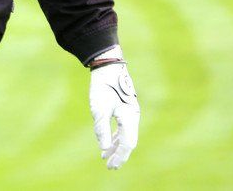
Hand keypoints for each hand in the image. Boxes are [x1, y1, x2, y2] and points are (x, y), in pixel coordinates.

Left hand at [88, 52, 139, 169]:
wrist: (108, 66)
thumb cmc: (103, 86)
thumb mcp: (99, 107)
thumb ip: (101, 128)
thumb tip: (103, 148)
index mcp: (129, 117)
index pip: (127, 143)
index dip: (119, 156)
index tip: (111, 166)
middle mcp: (133, 116)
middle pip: (128, 141)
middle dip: (119, 155)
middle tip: (110, 166)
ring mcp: (130, 112)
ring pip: (125, 135)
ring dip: (116, 146)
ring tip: (105, 157)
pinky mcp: (124, 108)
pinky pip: (122, 128)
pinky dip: (115, 137)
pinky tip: (108, 143)